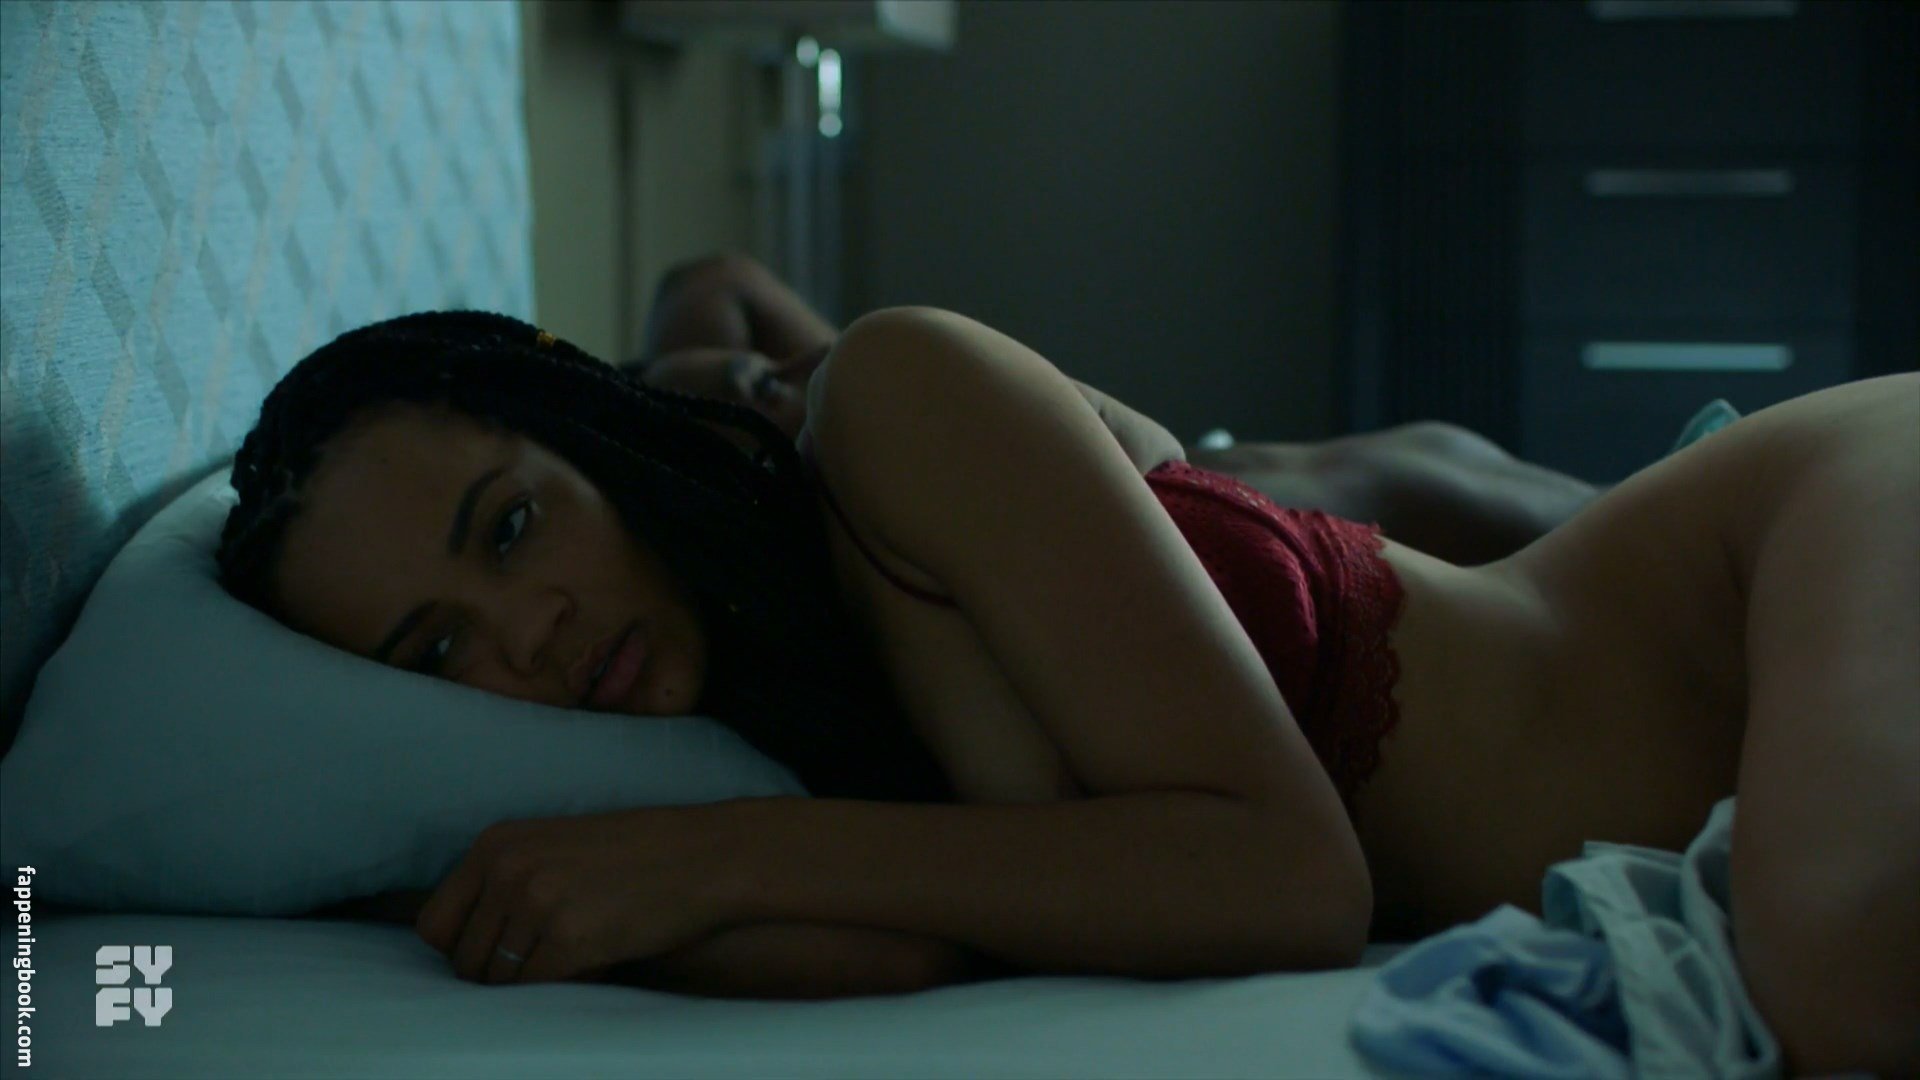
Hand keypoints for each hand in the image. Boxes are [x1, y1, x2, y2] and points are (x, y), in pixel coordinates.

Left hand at [414, 806, 733, 985]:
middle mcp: (508, 871)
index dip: (459, 950)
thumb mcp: (554, 844)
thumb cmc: (636, 853)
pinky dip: (560, 987)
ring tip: (573, 954)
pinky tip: (592, 961)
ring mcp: (538, 905)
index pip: (433, 925)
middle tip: (542, 961)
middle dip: (497, 974)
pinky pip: (537, 990)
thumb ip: (505, 879)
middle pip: (464, 961)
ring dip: (531, 982)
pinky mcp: (571, 940)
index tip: (491, 954)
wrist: (706, 854)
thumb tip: (465, 941)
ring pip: (500, 982)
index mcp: (496, 844)